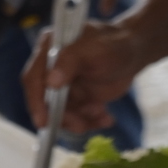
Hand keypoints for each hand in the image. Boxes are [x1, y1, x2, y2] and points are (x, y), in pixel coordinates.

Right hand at [22, 16, 145, 132]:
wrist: (134, 51)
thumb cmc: (113, 43)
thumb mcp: (92, 49)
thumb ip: (70, 62)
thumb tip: (50, 82)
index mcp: (49, 51)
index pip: (33, 79)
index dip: (36, 101)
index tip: (43, 121)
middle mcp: (52, 70)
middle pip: (46, 101)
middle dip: (62, 116)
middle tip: (80, 125)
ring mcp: (64, 86)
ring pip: (62, 114)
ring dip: (80, 120)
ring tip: (102, 115)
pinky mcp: (77, 99)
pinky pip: (78, 118)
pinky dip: (91, 122)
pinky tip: (106, 118)